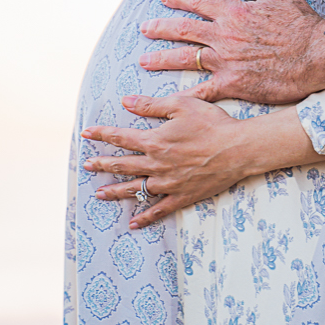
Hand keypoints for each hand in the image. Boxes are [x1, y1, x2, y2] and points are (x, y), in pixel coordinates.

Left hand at [81, 94, 246, 227]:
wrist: (238, 149)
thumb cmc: (212, 123)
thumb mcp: (181, 105)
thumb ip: (151, 105)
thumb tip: (126, 101)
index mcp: (155, 141)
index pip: (121, 137)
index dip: (102, 134)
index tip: (86, 133)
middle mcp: (157, 165)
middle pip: (122, 165)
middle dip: (102, 165)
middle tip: (86, 166)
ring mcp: (169, 184)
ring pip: (136, 190)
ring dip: (116, 192)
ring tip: (100, 195)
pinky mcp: (183, 196)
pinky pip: (159, 210)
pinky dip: (145, 218)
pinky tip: (134, 223)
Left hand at [139, 0, 322, 103]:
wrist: (317, 55)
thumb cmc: (302, 23)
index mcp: (233, 11)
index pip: (197, 1)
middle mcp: (224, 35)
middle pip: (183, 29)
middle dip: (161, 28)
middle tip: (145, 28)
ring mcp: (226, 60)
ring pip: (185, 58)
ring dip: (162, 59)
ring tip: (144, 60)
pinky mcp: (233, 84)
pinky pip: (203, 91)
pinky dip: (186, 95)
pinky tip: (170, 101)